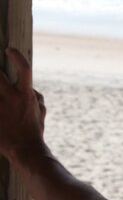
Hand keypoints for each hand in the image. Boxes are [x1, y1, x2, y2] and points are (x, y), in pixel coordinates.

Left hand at [0, 48, 45, 163]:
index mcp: (26, 94)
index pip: (24, 68)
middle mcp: (12, 98)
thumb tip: (32, 89)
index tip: (9, 49)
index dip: (17, 56)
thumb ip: (36, 97)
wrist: (25, 150)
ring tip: (0, 94)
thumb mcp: (41, 111)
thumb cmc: (34, 130)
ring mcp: (0, 107)